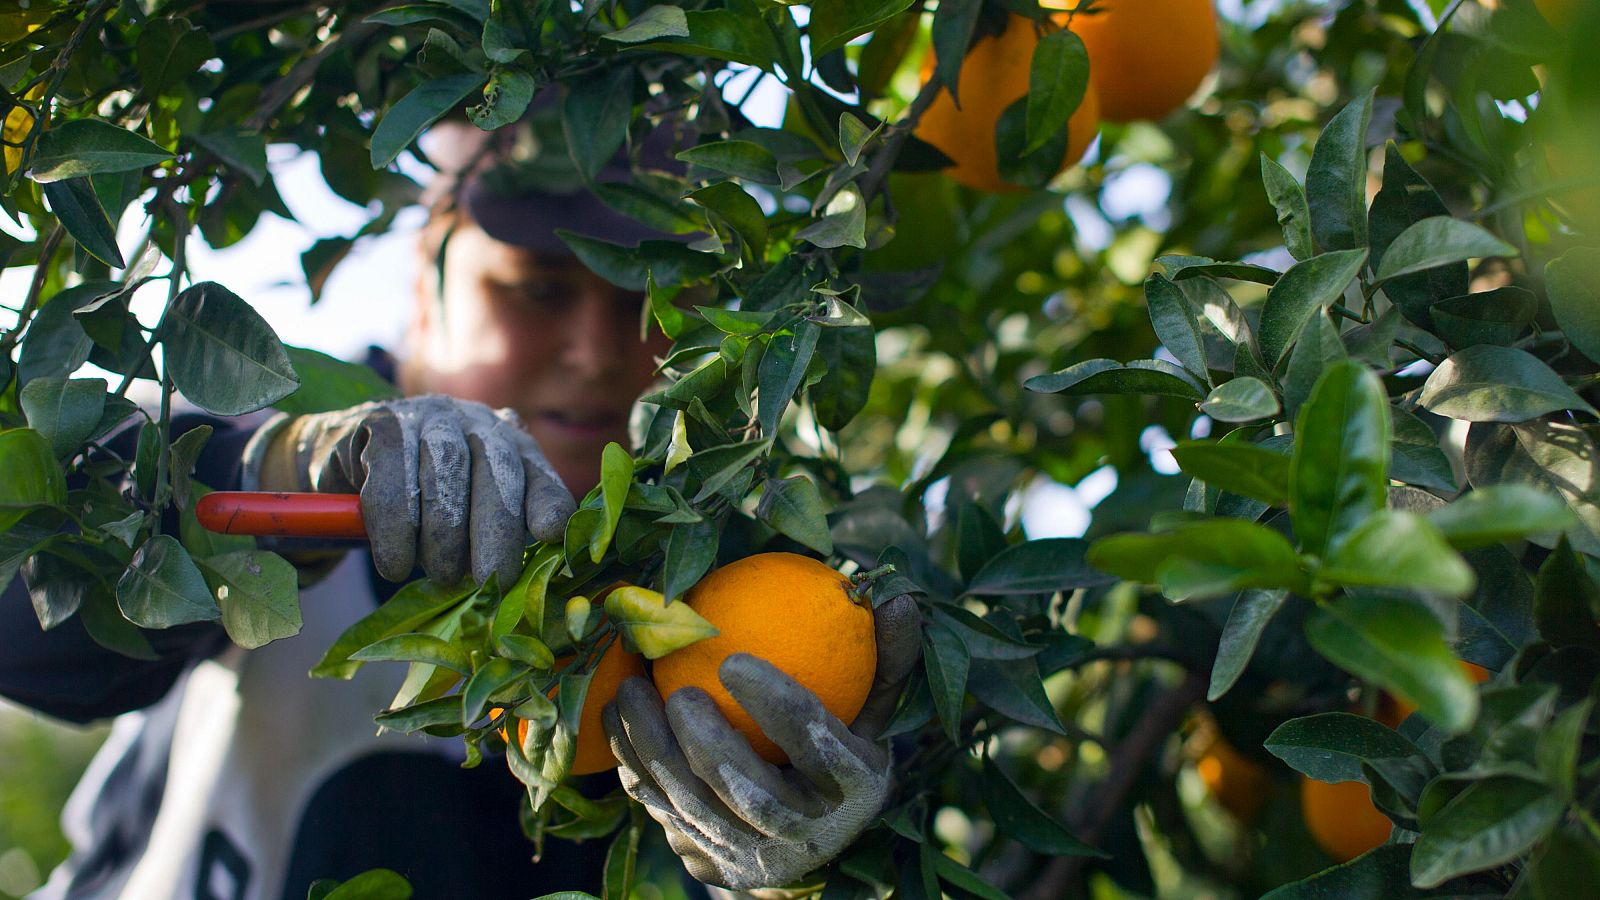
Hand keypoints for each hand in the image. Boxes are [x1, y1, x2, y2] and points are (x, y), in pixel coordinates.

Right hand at [244, 395, 573, 583]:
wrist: (345, 469)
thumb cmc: (421, 508)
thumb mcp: (466, 524)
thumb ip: (494, 540)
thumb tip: (515, 584)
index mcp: (513, 446)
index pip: (538, 474)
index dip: (546, 502)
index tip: (550, 533)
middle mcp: (478, 422)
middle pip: (497, 471)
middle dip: (495, 531)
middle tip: (490, 580)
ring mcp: (432, 416)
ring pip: (447, 472)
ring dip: (445, 533)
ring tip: (440, 576)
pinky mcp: (383, 423)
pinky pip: (392, 477)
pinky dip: (394, 528)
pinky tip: (395, 564)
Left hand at [603, 594, 921, 891]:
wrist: (813, 829)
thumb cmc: (844, 740)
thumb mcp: (873, 703)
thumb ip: (885, 655)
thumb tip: (896, 596)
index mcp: (856, 789)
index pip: (818, 746)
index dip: (778, 705)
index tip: (735, 659)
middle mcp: (808, 836)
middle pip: (750, 796)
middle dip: (708, 746)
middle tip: (678, 692)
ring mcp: (753, 857)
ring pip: (694, 809)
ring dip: (654, 751)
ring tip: (630, 692)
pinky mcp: (710, 862)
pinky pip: (662, 812)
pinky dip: (634, 766)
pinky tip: (615, 716)